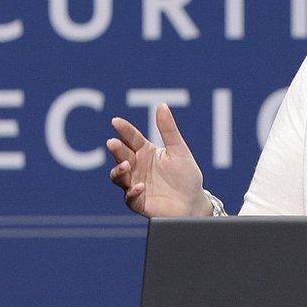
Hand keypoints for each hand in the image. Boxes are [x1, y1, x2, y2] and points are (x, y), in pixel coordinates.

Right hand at [106, 103, 209, 217]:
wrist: (193, 201)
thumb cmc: (186, 175)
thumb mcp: (179, 150)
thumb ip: (168, 130)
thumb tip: (161, 105)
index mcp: (146, 152)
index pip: (132, 138)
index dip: (124, 130)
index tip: (116, 121)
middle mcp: (137, 167)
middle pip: (122, 156)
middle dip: (116, 150)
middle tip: (113, 143)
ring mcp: (135, 184)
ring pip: (119, 177)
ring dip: (119, 171)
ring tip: (126, 165)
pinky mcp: (138, 202)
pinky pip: (130, 198)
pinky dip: (132, 192)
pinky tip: (140, 187)